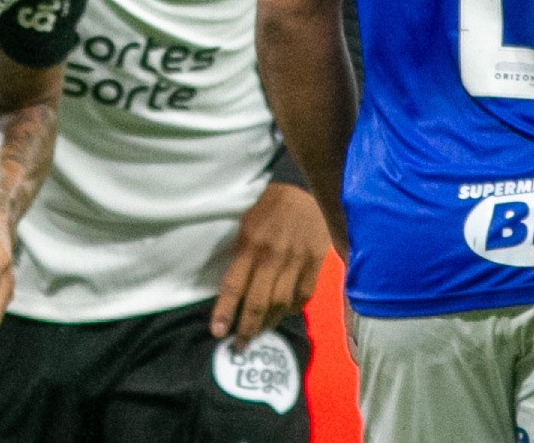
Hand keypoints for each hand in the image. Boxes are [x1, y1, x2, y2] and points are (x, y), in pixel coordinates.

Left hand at [211, 182, 330, 347]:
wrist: (306, 188)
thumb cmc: (268, 204)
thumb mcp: (245, 221)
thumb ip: (240, 252)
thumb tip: (230, 286)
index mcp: (250, 243)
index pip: (233, 285)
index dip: (225, 311)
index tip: (218, 332)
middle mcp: (272, 256)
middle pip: (258, 303)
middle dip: (247, 329)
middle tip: (239, 346)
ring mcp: (296, 261)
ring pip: (281, 304)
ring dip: (268, 324)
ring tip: (259, 334)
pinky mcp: (315, 263)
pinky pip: (303, 296)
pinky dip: (292, 309)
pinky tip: (283, 312)